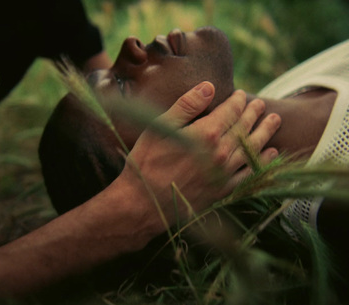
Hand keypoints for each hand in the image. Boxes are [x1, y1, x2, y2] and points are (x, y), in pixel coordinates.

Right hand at [118, 82, 280, 234]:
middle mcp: (221, 153)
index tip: (241, 95)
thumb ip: (187, 105)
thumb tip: (209, 86)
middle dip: (254, 113)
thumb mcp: (160, 127)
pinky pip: (250, 173)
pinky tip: (270, 153)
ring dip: (265, 133)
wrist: (144, 203)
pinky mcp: (223, 190)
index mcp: (206, 133)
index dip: (238, 101)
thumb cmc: (147, 161)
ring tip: (274, 121)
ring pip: (252, 148)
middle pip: (244, 128)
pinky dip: (263, 161)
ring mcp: (224, 173)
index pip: (230, 111)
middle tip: (261, 105)